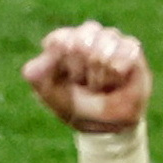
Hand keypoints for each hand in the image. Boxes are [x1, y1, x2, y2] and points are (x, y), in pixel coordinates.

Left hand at [22, 21, 149, 131]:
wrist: (107, 126)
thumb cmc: (76, 107)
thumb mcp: (51, 95)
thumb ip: (37, 76)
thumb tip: (31, 67)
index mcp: (62, 43)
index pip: (60, 40)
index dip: (64, 64)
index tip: (69, 80)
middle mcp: (86, 36)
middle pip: (81, 39)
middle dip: (82, 70)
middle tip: (85, 85)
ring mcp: (109, 39)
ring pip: (104, 44)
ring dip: (101, 75)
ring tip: (101, 85)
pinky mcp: (131, 47)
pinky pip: (125, 50)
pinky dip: (118, 72)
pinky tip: (117, 80)